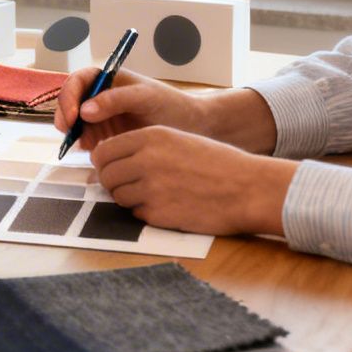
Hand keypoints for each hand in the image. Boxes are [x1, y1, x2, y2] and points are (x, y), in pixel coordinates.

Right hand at [52, 69, 278, 154]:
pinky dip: (84, 144)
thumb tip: (84, 110)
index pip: (79, 80)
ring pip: (76, 122)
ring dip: (74, 132)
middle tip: (70, 134)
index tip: (74, 116)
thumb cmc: (172, 105)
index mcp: (109, 78)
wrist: (193, 128)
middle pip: (71, 101)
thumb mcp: (146, 97)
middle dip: (66, 115)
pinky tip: (94, 152)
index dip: (69, 95)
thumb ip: (115, 100)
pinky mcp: (107, 135)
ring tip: (86, 146)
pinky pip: (87, 138)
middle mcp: (101, 95)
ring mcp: (102, 116)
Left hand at [91, 126, 297, 235]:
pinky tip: (169, 206)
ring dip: (129, 199)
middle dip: (112, 183)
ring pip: (118, 197)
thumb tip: (107, 160)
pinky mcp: (159, 214)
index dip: (103, 163)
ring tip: (155, 194)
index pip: (103, 151)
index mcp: (150, 137)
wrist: (248, 188)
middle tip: (129, 186)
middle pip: (106, 175)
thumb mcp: (178, 139)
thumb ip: (143, 147)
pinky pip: (137, 214)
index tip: (110, 169)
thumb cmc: (217, 163)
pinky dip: (147, 213)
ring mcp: (151, 188)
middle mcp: (146, 160)